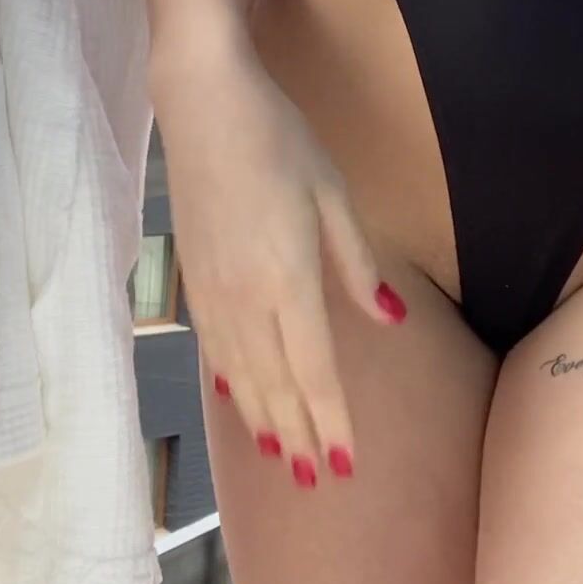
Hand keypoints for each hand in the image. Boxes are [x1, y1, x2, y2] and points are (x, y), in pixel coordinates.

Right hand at [151, 29, 407, 485]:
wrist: (203, 103)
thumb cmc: (279, 139)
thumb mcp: (333, 192)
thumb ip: (356, 263)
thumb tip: (390, 320)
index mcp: (288, 279)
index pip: (314, 371)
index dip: (330, 421)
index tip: (345, 463)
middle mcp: (246, 298)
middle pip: (275, 385)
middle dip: (298, 435)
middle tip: (317, 480)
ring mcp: (212, 291)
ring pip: (240, 374)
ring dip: (262, 419)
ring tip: (282, 456)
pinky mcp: (192, 277)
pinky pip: (213, 348)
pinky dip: (230, 383)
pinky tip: (238, 399)